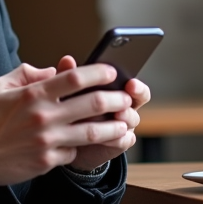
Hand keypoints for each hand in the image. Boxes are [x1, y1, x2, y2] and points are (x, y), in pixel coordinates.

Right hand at [0, 61, 133, 186]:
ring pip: (92, 132)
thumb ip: (27, 74)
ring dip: (113, 127)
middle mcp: (43, 116)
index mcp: (34, 94)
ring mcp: (47, 140)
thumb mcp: (0, 87)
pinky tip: (90, 144)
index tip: (112, 72)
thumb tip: (52, 70)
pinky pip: (74, 151)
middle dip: (116, 99)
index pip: (75, 78)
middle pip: (93, 103)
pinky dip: (82, 147)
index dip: (98, 73)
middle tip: (126, 98)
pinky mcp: (47, 160)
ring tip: (123, 124)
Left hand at [55, 55, 150, 172]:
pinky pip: (124, 140)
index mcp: (116, 91)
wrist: (65, 142)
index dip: (137, 86)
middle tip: (121, 102)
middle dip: (128, 101)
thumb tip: (67, 60)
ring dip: (123, 117)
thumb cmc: (69, 111)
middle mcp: (123, 107)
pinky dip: (116, 138)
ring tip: (115, 116)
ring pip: (132, 120)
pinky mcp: (118, 143)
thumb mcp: (68, 93)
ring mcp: (122, 126)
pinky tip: (105, 137)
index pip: (135, 87)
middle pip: (137, 102)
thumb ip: (68, 77)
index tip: (131, 84)